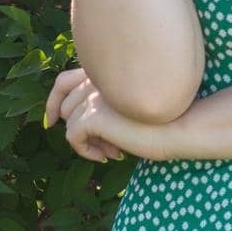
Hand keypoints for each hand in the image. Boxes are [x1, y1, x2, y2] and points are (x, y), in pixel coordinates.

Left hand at [43, 67, 167, 162]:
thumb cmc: (163, 121)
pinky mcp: (93, 115)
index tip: (51, 121)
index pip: (65, 81)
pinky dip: (86, 151)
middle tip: (109, 145)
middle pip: (64, 106)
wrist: (179, 127)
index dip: (53, 101)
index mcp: (106, 73)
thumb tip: (76, 125)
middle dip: (81, 130)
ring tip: (114, 150)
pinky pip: (72, 136)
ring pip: (70, 123)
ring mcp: (94, 96)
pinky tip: (110, 156)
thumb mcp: (130, 108)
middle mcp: (97, 80)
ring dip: (88, 142)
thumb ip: (105, 106)